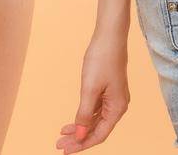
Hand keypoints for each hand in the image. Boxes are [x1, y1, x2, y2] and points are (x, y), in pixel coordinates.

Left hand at [56, 36, 128, 151]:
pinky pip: (96, 110)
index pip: (99, 135)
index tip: (65, 150)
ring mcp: (113, 98)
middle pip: (97, 129)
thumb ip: (84, 114)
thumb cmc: (102, 59)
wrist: (109, 35)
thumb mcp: (90, 89)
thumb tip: (81, 135)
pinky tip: (73, 121)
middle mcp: (118, 106)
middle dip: (78, 138)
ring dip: (80, 128)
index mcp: (117, 108)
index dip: (82, 144)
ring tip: (62, 134)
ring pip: (96, 120)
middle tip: (59, 144)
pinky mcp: (108, 90)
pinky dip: (84, 117)